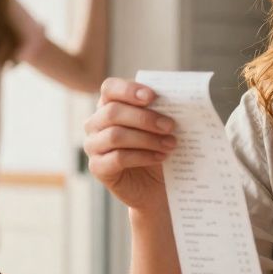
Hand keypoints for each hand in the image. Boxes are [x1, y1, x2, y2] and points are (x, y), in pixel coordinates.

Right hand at [83, 77, 174, 209]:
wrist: (157, 185)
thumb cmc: (158, 148)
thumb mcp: (161, 126)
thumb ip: (163, 110)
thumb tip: (179, 98)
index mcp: (109, 105)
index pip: (110, 88)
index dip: (129, 90)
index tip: (152, 96)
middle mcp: (95, 123)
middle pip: (113, 112)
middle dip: (145, 118)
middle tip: (170, 126)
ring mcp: (93, 146)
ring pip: (115, 135)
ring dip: (147, 139)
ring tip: (170, 144)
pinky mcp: (98, 168)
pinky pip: (118, 158)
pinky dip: (142, 156)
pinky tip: (160, 157)